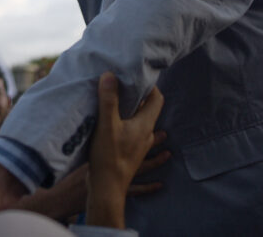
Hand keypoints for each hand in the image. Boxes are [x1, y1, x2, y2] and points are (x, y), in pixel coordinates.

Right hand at [85, 72, 163, 227]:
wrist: (106, 188)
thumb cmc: (108, 156)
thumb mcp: (106, 124)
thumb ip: (108, 100)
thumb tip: (110, 75)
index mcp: (144, 125)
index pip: (157, 100)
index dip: (151, 87)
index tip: (139, 79)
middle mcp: (146, 136)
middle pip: (150, 114)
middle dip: (142, 101)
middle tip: (129, 90)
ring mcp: (141, 150)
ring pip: (148, 131)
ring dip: (142, 119)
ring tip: (134, 110)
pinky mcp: (133, 160)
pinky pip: (144, 148)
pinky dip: (147, 143)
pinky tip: (153, 149)